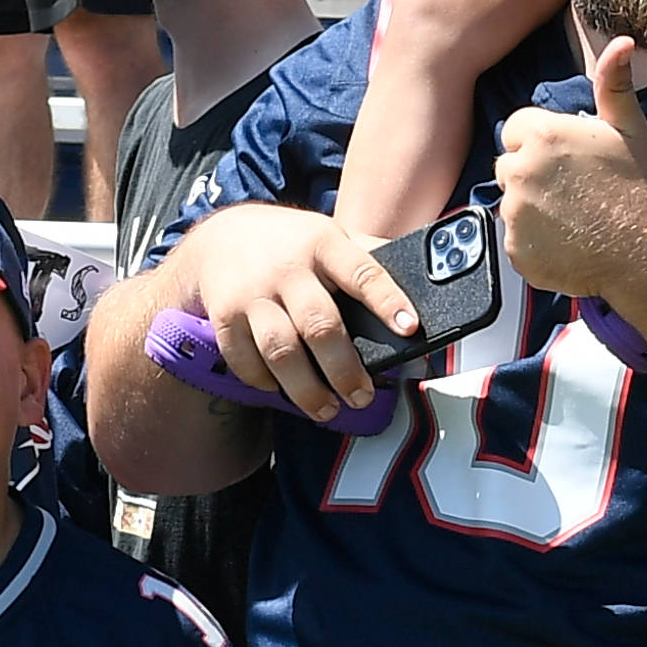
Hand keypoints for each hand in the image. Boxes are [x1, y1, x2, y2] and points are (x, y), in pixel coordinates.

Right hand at [160, 199, 422, 418]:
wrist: (219, 239)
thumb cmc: (290, 246)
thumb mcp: (329, 237)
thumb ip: (368, 258)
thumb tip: (427, 281)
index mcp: (323, 244)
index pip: (362, 272)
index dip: (387, 301)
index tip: (409, 327)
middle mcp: (287, 268)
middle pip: (320, 325)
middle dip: (344, 369)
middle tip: (360, 395)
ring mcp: (252, 294)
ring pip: (281, 352)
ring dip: (307, 390)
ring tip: (327, 409)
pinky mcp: (224, 317)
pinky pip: (245, 361)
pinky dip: (265, 382)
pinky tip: (282, 390)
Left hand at [491, 36, 646, 309]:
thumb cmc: (643, 188)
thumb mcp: (630, 128)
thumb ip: (614, 84)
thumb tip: (623, 41)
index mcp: (542, 135)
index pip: (515, 130)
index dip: (540, 145)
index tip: (570, 162)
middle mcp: (521, 171)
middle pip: (508, 166)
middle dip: (532, 175)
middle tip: (575, 191)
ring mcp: (515, 213)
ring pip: (511, 204)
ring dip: (533, 210)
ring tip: (575, 217)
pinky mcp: (516, 249)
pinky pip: (516, 240)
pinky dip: (535, 244)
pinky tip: (569, 243)